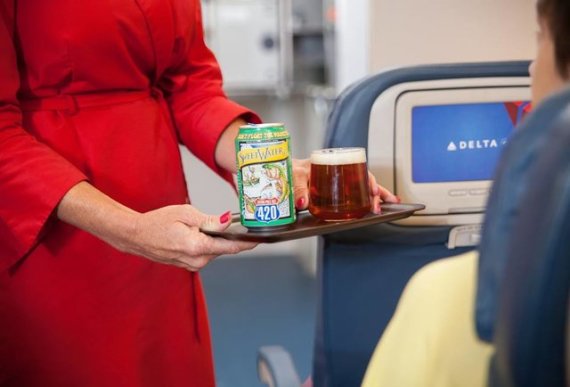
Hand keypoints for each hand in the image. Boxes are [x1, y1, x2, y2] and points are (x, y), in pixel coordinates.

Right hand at [120, 205, 256, 270]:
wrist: (136, 236)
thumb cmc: (157, 222)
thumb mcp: (186, 214)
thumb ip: (210, 220)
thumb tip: (229, 221)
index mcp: (198, 247)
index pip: (231, 246)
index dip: (247, 242)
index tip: (260, 239)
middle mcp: (197, 260)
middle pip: (224, 247)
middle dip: (229, 235)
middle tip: (229, 220)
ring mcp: (193, 265)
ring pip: (215, 250)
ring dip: (215, 238)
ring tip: (203, 224)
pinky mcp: (190, 265)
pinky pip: (206, 253)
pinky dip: (207, 243)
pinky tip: (197, 233)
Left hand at [291, 158, 398, 213]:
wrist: (281, 172)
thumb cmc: (290, 168)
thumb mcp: (293, 175)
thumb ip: (297, 188)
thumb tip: (303, 201)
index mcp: (330, 162)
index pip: (355, 167)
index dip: (366, 179)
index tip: (372, 190)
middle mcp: (337, 172)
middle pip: (363, 179)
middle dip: (376, 192)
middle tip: (380, 205)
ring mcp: (337, 183)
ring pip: (361, 188)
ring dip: (375, 197)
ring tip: (387, 205)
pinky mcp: (333, 194)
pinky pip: (351, 197)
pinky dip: (363, 203)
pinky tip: (374, 208)